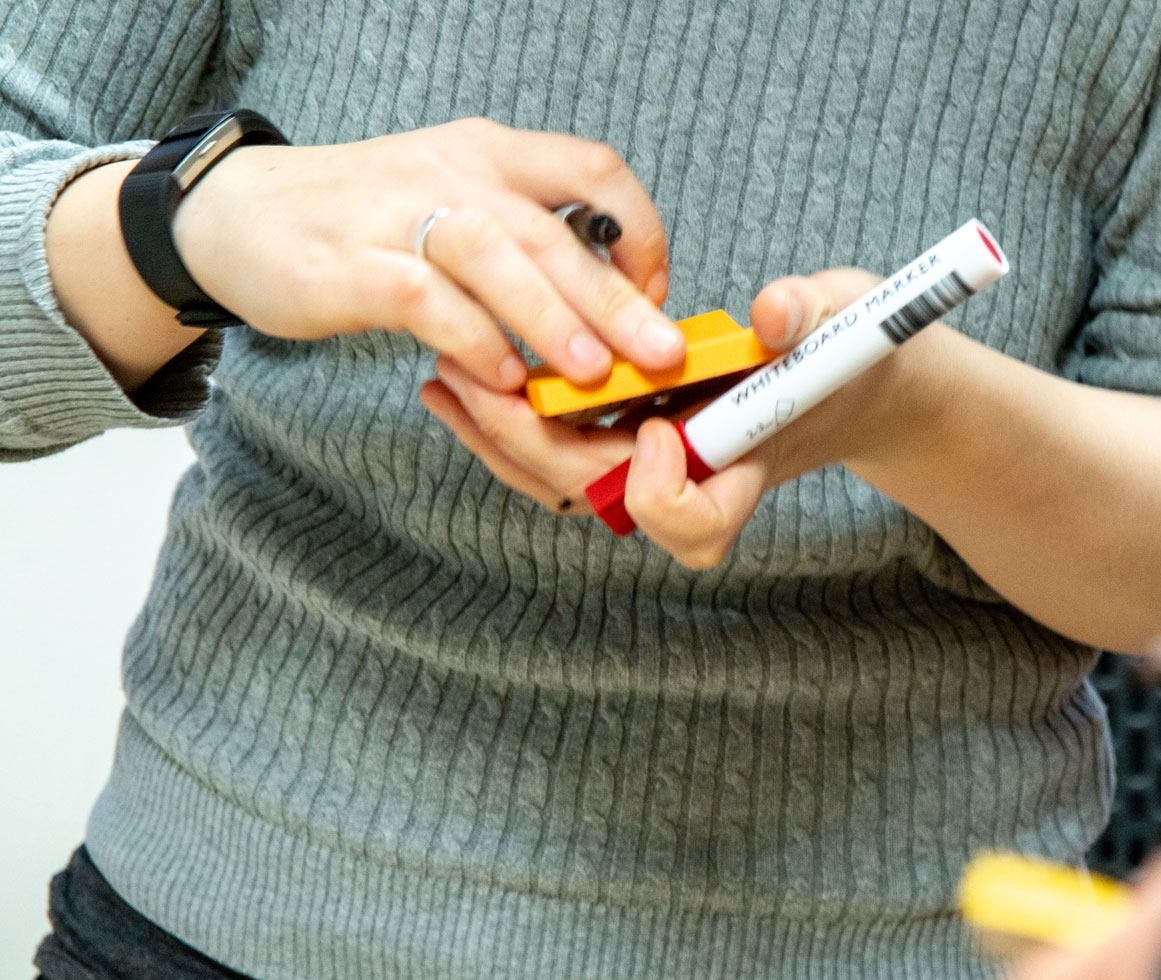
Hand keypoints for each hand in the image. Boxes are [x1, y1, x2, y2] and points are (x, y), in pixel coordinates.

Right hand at [171, 117, 685, 390]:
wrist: (234, 213)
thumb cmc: (365, 222)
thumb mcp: (457, 206)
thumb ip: (528, 244)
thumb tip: (616, 306)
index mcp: (491, 155)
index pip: (592, 168)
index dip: (639, 229)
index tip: (656, 292)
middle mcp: (452, 174)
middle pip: (551, 230)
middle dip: (615, 295)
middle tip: (661, 352)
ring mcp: (397, 215)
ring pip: (492, 254)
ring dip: (550, 316)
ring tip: (593, 372)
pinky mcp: (350, 264)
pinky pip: (424, 297)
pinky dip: (471, 338)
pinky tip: (502, 378)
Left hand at [420, 267, 925, 566]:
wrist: (852, 374)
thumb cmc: (853, 349)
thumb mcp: (847, 318)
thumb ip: (811, 315)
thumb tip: (771, 314)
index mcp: (751, 464)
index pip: (695, 522)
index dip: (662, 492)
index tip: (658, 427)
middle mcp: (697, 480)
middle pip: (600, 497)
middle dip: (532, 444)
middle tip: (478, 383)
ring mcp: (659, 467)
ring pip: (565, 482)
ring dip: (501, 436)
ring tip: (447, 379)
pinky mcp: (632, 443)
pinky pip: (558, 454)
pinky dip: (508, 423)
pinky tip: (466, 379)